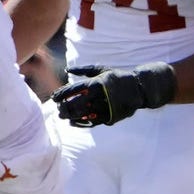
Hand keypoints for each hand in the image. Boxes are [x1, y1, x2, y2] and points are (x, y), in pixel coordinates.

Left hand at [51, 62, 175, 126]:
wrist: (139, 89)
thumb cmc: (117, 77)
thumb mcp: (102, 69)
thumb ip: (83, 70)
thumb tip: (67, 70)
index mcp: (96, 82)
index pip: (73, 90)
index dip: (61, 94)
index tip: (54, 98)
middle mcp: (99, 96)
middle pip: (75, 104)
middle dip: (64, 107)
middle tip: (58, 109)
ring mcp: (105, 107)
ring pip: (82, 115)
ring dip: (70, 117)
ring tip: (63, 116)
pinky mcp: (110, 117)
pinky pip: (91, 123)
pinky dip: (80, 123)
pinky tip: (73, 122)